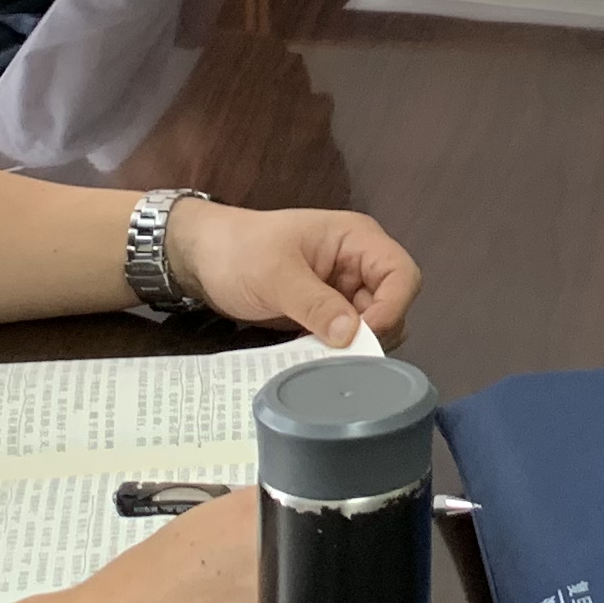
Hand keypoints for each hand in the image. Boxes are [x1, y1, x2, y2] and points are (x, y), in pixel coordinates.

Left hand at [170, 200, 420, 346]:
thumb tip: (351, 336)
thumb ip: (315, 304)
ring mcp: (344, 292)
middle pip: (393, 305)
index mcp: (357, 240)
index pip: (402, 275)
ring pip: (372, 328)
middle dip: (373, 333)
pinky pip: (345, 339)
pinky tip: (315, 361)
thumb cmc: (239, 252)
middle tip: (341, 356)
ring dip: (353, 347)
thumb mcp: (276, 275)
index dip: (393, 307)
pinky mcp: (327, 315)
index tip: (363, 336)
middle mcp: (359, 266)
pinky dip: (336, 353)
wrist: (201, 259)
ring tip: (323, 359)